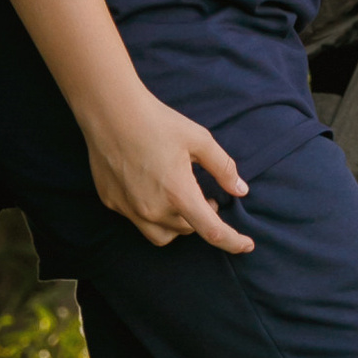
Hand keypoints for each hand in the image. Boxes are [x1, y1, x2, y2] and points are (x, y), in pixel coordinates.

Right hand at [85, 86, 254, 249]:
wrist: (110, 112)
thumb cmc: (158, 122)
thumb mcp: (199, 139)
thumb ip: (223, 168)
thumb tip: (241, 190)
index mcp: (178, 194)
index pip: (211, 231)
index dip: (232, 242)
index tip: (247, 245)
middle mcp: (153, 209)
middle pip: (187, 230)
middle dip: (201, 217)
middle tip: (206, 196)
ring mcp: (129, 209)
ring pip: (162, 234)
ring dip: (177, 224)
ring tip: (181, 199)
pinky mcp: (112, 203)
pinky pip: (138, 219)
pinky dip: (152, 212)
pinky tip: (152, 188)